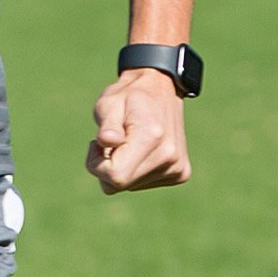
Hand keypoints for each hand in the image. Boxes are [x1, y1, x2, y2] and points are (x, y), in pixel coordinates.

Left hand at [85, 66, 192, 193]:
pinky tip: (140, 150)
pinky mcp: (180, 173)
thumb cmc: (128, 97)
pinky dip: (134, 171)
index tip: (96, 143)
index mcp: (152, 138)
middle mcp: (170, 157)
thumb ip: (107, 124)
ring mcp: (178, 167)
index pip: (116, 176)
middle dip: (105, 167)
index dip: (97, 164)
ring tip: (128, 142)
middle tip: (112, 141)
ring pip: (129, 186)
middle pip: (120, 185)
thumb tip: (107, 141)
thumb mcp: (109, 103)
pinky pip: (141, 184)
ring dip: (120, 168)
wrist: (160, 90)